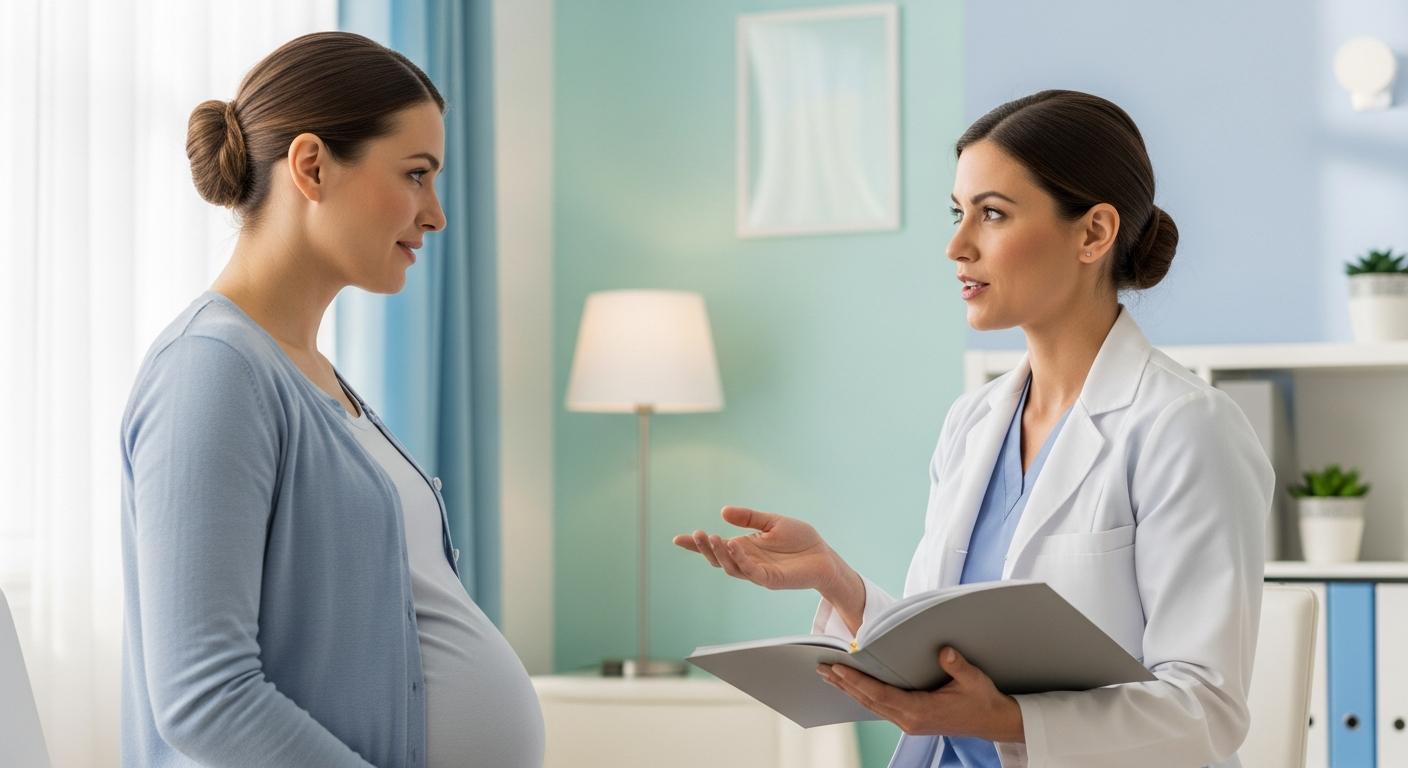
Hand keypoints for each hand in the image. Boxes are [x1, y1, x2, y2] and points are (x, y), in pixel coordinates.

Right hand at [672, 506, 846, 592]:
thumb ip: (749, 518)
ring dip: (719, 554)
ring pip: (730, 567)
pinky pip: (750, 571)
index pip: (716, 547)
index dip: (696, 545)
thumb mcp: (772, 522)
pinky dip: (740, 559)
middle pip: (718, 559)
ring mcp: (757, 572)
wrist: (824, 556)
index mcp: (746, 547)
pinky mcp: (770, 579)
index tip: (677, 539)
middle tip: (696, 534)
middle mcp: (747, 561)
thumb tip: (723, 511)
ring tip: (712, 537)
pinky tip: (734, 545)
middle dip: (704, 549)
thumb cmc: (801, 540)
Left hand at [817, 647, 1024, 742]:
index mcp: (920, 711)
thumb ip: (957, 666)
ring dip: (849, 689)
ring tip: (828, 675)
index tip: (838, 667)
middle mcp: (909, 720)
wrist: (994, 722)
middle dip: (843, 683)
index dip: (857, 681)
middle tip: (821, 667)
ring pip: (871, 704)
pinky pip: (880, 706)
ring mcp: (908, 722)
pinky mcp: (910, 719)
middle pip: (868, 700)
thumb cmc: (983, 700)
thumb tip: (943, 651)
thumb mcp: (974, 680)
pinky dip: (863, 694)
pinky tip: (852, 686)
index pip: (880, 694)